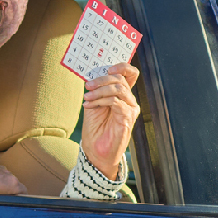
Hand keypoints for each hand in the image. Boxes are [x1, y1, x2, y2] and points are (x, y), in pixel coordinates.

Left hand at [82, 62, 139, 180]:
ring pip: (119, 89)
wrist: (95, 151)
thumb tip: (91, 74)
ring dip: (100, 91)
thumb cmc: (95, 128)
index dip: (122, 67)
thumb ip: (96, 89)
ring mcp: (130, 109)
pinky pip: (116, 102)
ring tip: (86, 98)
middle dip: (102, 79)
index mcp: (122, 95)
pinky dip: (101, 101)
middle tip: (88, 86)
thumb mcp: (93, 103)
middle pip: (121, 79)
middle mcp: (129, 100)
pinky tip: (89, 105)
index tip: (107, 69)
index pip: (130, 74)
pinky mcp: (127, 118)